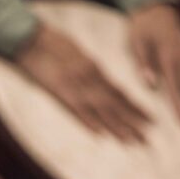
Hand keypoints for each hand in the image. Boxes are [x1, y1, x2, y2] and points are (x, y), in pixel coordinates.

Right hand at [15, 23, 151, 142]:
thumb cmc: (51, 43)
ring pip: (101, 109)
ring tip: (132, 140)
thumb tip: (101, 80)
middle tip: (147, 138)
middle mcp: (90, 78)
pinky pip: (77, 109)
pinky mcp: (60, 91)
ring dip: (117, 126)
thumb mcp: (76, 52)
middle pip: (115, 103)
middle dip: (133, 121)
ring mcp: (76, 85)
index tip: (149, 119)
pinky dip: (89, 121)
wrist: (30, 37)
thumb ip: (89, 68)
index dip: (135, 106)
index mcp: (94, 68)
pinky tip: (100, 133)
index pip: (119, 91)